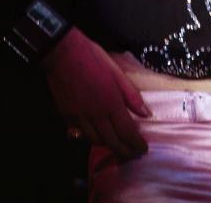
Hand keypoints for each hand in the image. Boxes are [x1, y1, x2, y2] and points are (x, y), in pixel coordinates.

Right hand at [42, 27, 150, 159]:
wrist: (63, 54)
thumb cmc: (93, 58)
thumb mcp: (117, 71)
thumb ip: (131, 95)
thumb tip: (146, 113)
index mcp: (111, 103)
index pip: (126, 131)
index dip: (136, 144)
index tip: (143, 150)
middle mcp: (95, 115)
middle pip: (111, 141)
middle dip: (124, 152)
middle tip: (133, 155)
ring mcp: (79, 118)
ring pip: (95, 141)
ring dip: (109, 146)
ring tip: (118, 147)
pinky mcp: (67, 117)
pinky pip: (80, 135)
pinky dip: (91, 139)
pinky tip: (98, 137)